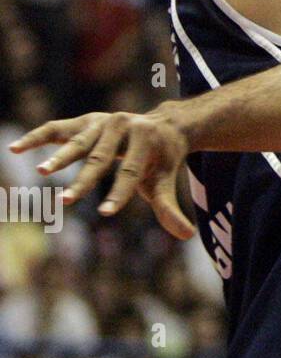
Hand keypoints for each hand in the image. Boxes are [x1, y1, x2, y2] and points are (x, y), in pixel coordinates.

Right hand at [8, 108, 194, 239]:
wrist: (163, 125)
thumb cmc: (160, 160)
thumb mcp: (164, 181)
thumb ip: (169, 208)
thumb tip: (187, 236)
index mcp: (146, 141)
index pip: (129, 172)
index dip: (118, 194)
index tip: (106, 213)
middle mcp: (123, 126)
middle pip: (101, 159)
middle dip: (83, 181)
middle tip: (65, 201)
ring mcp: (101, 122)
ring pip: (78, 143)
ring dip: (59, 158)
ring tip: (42, 173)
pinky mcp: (84, 121)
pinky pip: (56, 129)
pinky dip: (36, 138)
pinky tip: (15, 149)